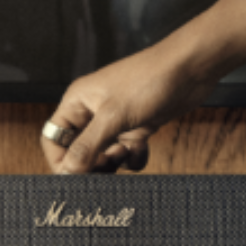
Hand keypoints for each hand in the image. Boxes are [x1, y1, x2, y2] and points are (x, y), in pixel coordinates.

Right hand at [41, 42, 217, 173]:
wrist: (192, 68)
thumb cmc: (149, 81)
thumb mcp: (113, 117)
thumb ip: (86, 147)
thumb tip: (66, 173)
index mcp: (77, 102)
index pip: (53, 138)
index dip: (61, 160)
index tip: (75, 177)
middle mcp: (92, 111)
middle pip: (77, 150)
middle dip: (90, 163)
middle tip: (106, 167)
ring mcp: (115, 120)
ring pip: (102, 153)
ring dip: (113, 161)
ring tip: (125, 153)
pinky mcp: (135, 126)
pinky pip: (126, 152)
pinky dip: (133, 157)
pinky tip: (142, 149)